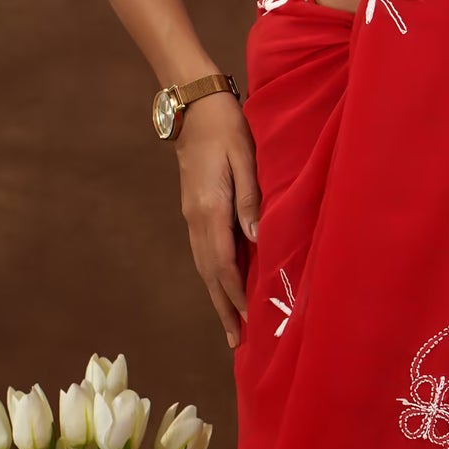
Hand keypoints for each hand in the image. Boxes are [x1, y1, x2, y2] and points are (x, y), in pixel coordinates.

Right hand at [176, 93, 260, 349]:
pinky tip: (223, 287)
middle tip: (236, 342)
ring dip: (216, 297)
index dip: (235, 294)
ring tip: (230, 325)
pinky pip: (203, 253)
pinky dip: (213, 276)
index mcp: (210, 209)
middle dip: (223, 308)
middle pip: (209, 274)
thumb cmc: (226, 127)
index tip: (249, 318)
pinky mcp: (194, 211)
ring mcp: (191, 216)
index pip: (222, 263)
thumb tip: (257, 240)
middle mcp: (196, 219)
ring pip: (203, 267)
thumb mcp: (245, 159)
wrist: (193, 107)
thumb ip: (250, 201)